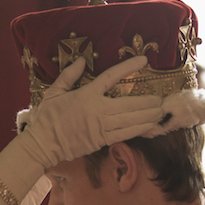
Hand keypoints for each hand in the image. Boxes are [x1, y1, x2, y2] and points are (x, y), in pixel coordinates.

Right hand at [18, 55, 163, 165]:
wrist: (43, 144)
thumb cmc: (47, 118)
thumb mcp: (54, 92)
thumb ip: (69, 75)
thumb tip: (83, 60)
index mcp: (87, 95)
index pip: (111, 77)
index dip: (129, 67)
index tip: (144, 61)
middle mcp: (97, 110)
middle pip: (129, 103)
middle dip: (148, 101)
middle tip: (161, 99)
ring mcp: (101, 127)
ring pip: (131, 120)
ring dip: (148, 116)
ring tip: (160, 112)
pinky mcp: (102, 141)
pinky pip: (125, 134)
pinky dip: (140, 129)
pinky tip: (149, 126)